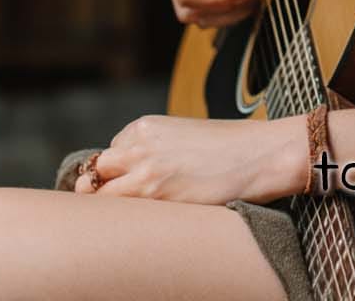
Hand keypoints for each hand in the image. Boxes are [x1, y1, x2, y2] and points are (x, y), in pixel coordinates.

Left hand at [73, 114, 308, 204]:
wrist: (259, 154)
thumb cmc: (228, 148)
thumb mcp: (183, 136)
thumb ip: (156, 150)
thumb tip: (138, 176)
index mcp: (145, 126)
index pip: (111, 152)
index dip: (117, 171)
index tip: (129, 182)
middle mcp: (138, 146)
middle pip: (96, 171)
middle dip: (101, 187)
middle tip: (121, 204)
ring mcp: (144, 172)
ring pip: (100, 194)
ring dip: (109, 207)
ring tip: (129, 220)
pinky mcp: (156, 197)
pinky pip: (120, 213)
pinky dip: (123, 222)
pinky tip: (141, 227)